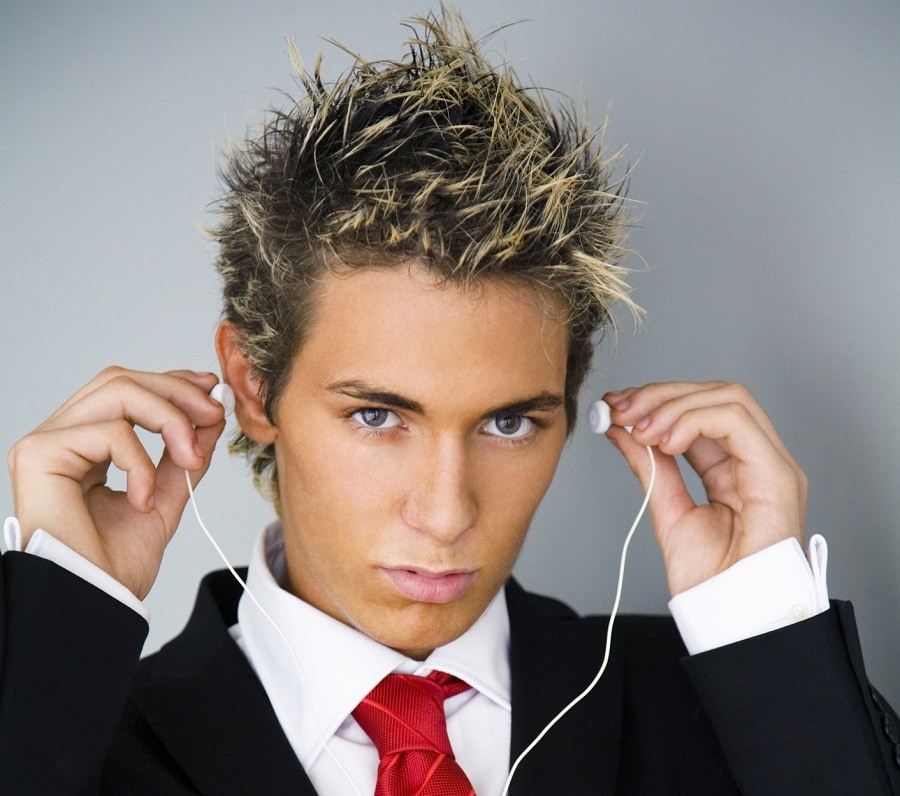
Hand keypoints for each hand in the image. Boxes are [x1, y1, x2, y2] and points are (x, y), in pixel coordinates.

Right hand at [7, 367, 226, 598]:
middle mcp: (61, 437)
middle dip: (178, 392)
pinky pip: (110, 431)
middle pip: (122, 381)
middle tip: (213, 416)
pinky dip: (141, 462)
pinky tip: (144, 499)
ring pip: (118, 391)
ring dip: (169, 418)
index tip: (212, 390)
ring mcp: (45, 443)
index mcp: (84, 445)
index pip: (126, 390)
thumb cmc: (114, 565)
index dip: (171, 382)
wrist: (93, 604)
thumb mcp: (165, 497)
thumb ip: (183, 456)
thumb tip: (211, 417)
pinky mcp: (38, 454)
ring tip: (190, 458)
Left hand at [602, 381, 807, 595]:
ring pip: (729, 397)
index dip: (657, 400)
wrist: (733, 620)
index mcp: (737, 467)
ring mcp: (774, 465)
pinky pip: (736, 420)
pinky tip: (665, 441)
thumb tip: (620, 429)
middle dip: (661, 395)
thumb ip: (650, 467)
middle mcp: (760, 460)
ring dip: (674, 405)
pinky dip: (693, 419)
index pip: (702, 409)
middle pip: (715, 394)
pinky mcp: (777, 475)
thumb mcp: (667, 510)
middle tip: (620, 410)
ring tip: (641, 431)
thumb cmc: (711, 580)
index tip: (614, 407)